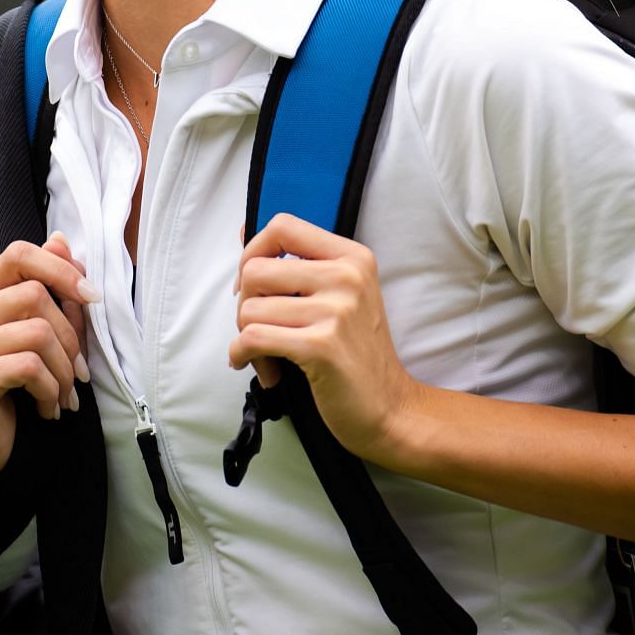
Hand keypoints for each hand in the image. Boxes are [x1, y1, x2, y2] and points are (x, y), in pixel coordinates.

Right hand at [0, 232, 98, 487]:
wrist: (4, 452)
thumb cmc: (27, 388)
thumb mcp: (48, 333)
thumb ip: (53, 288)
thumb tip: (61, 240)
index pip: (18, 256)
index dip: (61, 269)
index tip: (93, 297)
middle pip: (34, 296)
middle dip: (71, 337)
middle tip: (80, 372)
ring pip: (36, 333)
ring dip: (64, 371)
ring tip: (65, 395)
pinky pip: (27, 367)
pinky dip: (50, 390)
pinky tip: (48, 409)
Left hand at [228, 213, 422, 460]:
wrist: (390, 408)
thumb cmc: (356, 353)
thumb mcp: (342, 297)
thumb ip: (299, 266)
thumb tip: (244, 230)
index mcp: (352, 257)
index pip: (282, 226)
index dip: (253, 252)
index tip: (255, 285)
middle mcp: (347, 276)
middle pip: (255, 270)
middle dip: (245, 305)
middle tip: (261, 330)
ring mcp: (336, 310)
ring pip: (250, 309)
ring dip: (247, 339)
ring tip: (269, 358)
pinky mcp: (321, 346)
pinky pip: (253, 338)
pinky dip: (243, 356)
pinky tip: (265, 371)